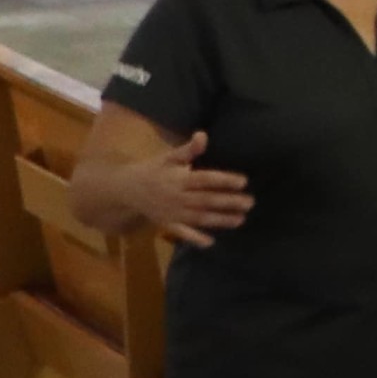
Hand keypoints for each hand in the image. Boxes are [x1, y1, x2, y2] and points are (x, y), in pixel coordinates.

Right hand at [109, 130, 253, 247]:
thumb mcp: (168, 157)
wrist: (126, 190)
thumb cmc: (153, 170)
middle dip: (228, 202)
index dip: (224, 180)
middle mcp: (177, 197)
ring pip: (198, 217)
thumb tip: (203, 135)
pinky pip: (181, 232)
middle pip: (205, 200)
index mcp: (178, 178)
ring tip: (241, 219)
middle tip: (250, 202)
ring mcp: (172, 212)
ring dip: (220, 220)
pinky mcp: (167, 224)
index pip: (204, 180)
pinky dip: (194, 238)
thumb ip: (188, 150)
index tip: (244, 181)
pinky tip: (210, 243)